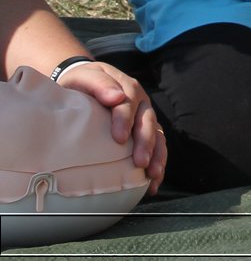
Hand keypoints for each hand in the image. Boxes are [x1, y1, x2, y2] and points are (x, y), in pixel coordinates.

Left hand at [58, 63, 165, 194]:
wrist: (85, 85)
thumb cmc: (82, 83)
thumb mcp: (85, 77)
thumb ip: (99, 85)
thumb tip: (117, 97)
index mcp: (127, 88)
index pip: (128, 103)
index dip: (125, 120)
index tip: (119, 139)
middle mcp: (141, 104)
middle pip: (147, 122)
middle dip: (146, 143)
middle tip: (141, 163)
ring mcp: (145, 118)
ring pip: (157, 136)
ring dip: (157, 155)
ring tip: (154, 175)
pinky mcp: (144, 132)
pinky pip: (157, 147)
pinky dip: (158, 163)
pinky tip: (153, 183)